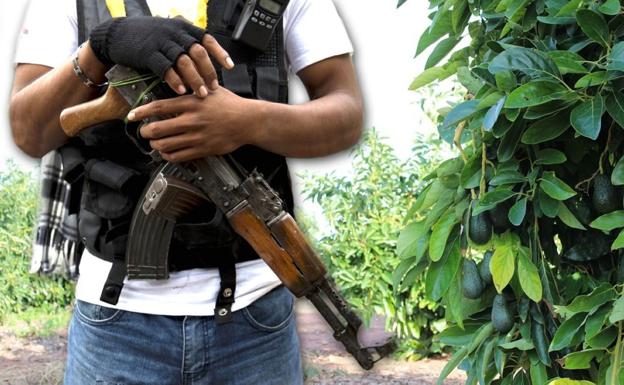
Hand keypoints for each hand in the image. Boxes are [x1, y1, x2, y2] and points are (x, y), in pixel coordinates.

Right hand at [89, 16, 233, 96]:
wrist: (118, 34)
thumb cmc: (147, 38)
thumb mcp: (169, 34)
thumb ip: (185, 43)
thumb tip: (205, 60)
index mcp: (183, 28)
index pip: (207, 39)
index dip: (219, 53)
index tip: (230, 67)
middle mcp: (175, 33)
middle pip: (198, 52)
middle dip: (208, 71)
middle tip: (213, 87)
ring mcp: (162, 43)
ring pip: (184, 61)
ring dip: (195, 79)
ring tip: (200, 94)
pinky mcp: (148, 54)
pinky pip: (166, 68)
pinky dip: (175, 80)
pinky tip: (182, 91)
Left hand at [127, 87, 254, 161]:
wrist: (248, 121)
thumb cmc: (230, 105)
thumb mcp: (209, 90)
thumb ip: (191, 91)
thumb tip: (173, 90)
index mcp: (191, 103)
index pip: (158, 107)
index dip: (141, 112)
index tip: (132, 116)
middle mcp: (191, 120)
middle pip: (156, 129)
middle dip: (145, 132)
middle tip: (144, 131)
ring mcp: (196, 136)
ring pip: (164, 145)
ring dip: (155, 145)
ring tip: (155, 143)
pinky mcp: (202, 149)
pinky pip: (178, 156)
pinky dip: (168, 155)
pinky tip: (167, 152)